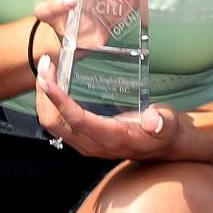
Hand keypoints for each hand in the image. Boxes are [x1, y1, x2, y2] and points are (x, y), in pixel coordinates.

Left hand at [34, 52, 177, 160]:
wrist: (162, 145)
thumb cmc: (163, 131)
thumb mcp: (168, 124)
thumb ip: (163, 122)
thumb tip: (153, 120)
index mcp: (111, 138)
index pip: (77, 120)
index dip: (59, 101)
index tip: (48, 80)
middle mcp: (93, 144)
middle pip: (55, 123)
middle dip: (45, 95)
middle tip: (46, 66)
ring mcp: (85, 143)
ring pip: (52, 123)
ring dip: (44, 98)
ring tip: (46, 70)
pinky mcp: (83, 138)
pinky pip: (57, 122)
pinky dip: (50, 102)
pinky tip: (54, 83)